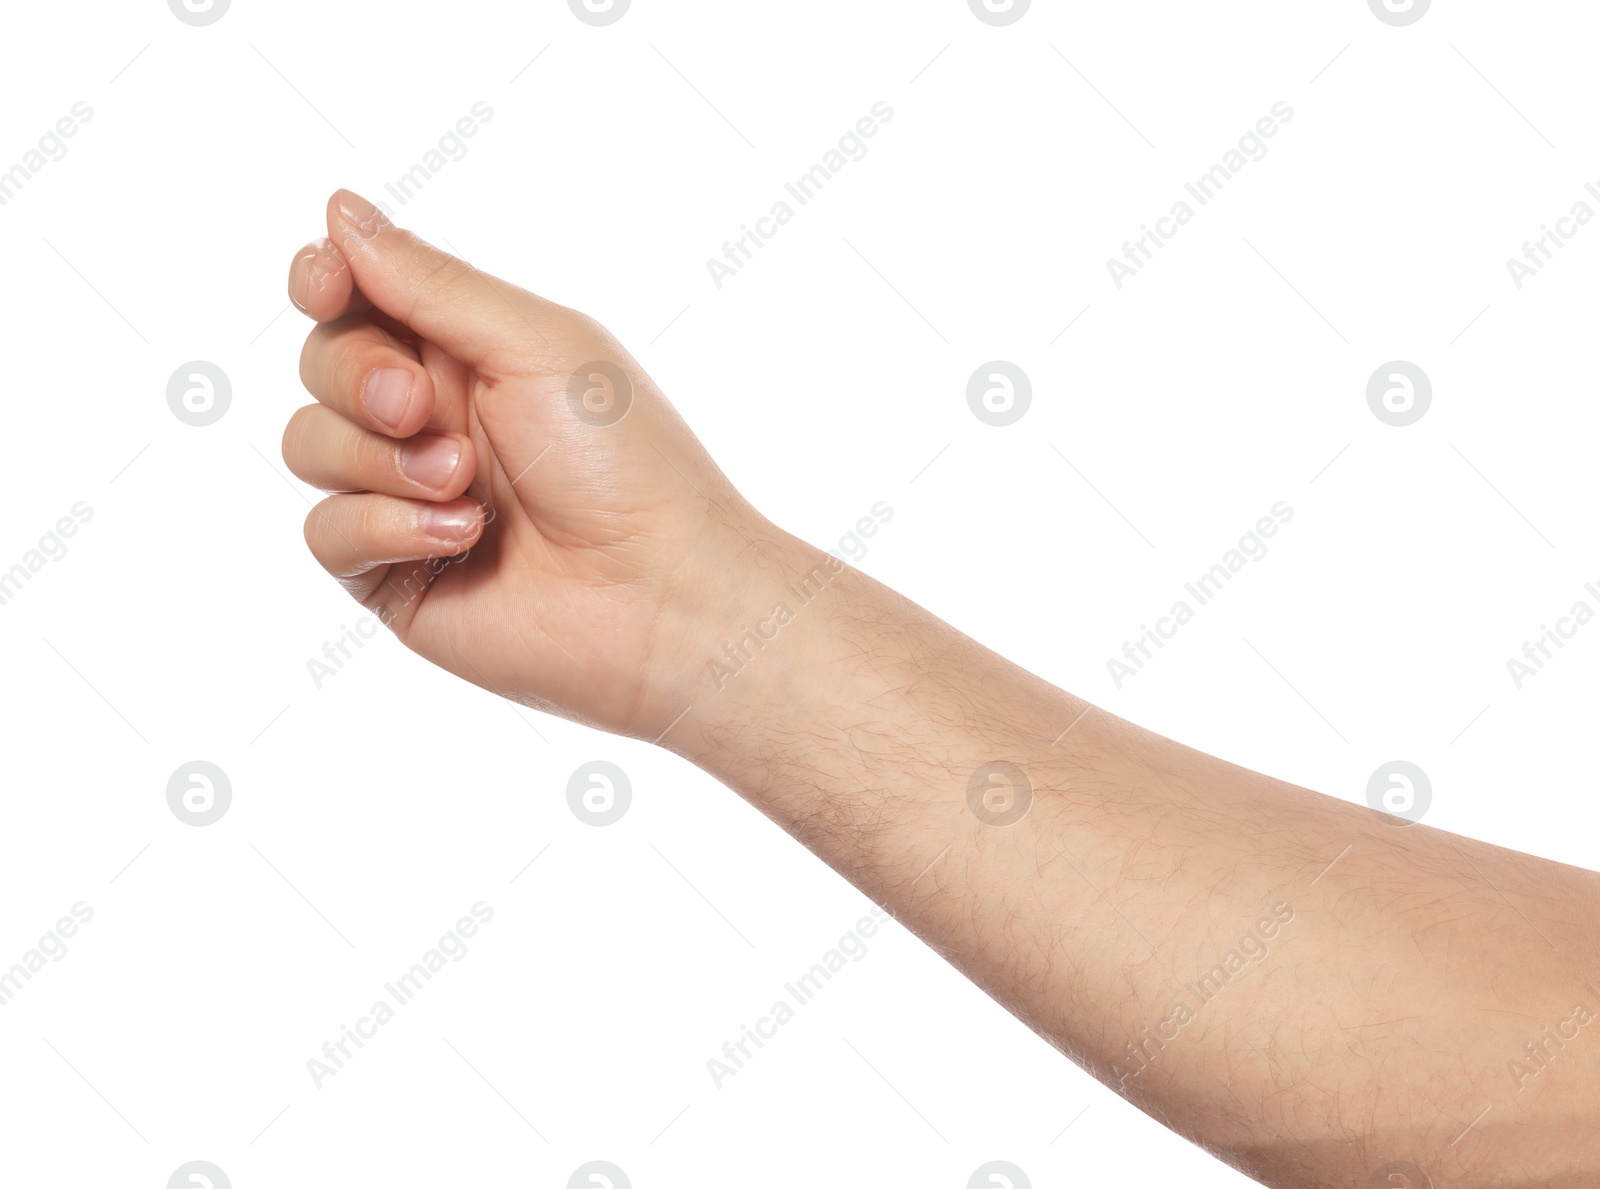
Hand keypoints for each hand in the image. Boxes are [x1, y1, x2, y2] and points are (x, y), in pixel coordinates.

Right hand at [281, 190, 770, 737]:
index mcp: (469, 351)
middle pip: (321, 363)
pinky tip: (460, 539)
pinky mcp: (392, 573)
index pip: (358, 295)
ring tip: (465, 484)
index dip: (324, 277)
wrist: (660, 595)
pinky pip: (325, 530)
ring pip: (310, 444)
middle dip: (359, 377)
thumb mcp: (535, 344)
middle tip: (421, 407)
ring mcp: (405, 497)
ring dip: (380, 459)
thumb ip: (429, 283)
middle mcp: (431, 418)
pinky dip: (384, 526)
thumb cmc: (626, 463)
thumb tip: (339, 209)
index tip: (327, 281)